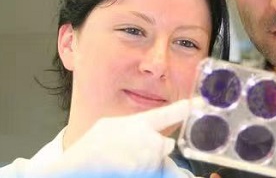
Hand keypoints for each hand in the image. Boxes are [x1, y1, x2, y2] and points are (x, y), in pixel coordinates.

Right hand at [31, 99, 190, 176]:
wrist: (78, 167)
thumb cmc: (91, 149)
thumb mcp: (109, 127)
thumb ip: (135, 128)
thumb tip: (156, 137)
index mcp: (138, 123)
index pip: (167, 114)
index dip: (184, 109)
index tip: (197, 104)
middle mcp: (147, 139)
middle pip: (164, 145)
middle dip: (154, 150)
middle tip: (130, 153)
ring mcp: (147, 158)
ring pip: (157, 161)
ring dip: (146, 164)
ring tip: (122, 161)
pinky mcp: (144, 170)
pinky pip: (153, 171)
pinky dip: (143, 171)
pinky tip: (124, 167)